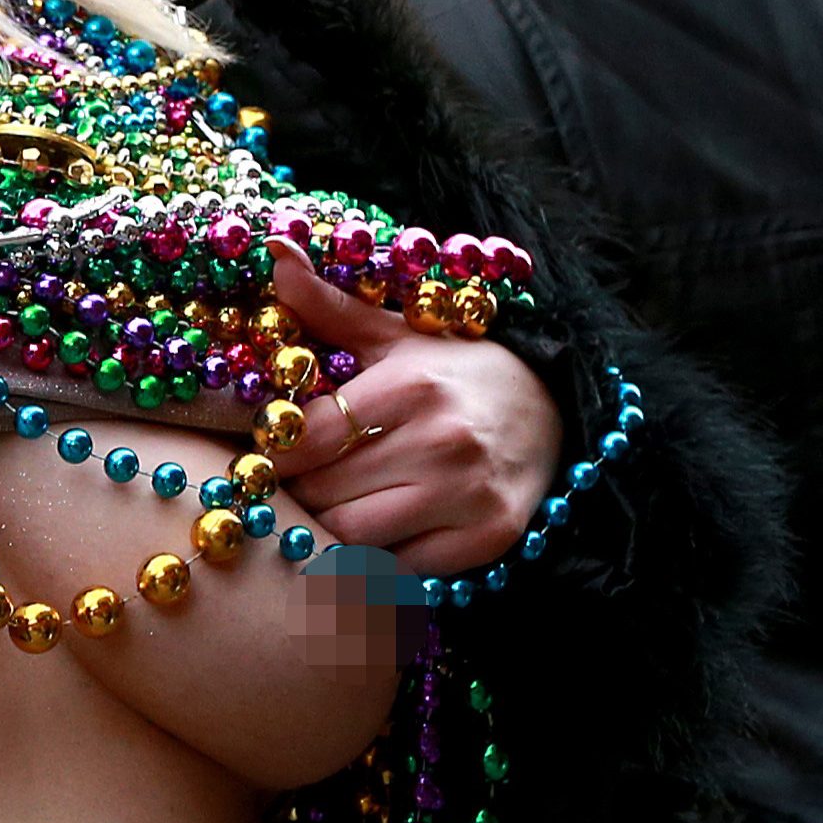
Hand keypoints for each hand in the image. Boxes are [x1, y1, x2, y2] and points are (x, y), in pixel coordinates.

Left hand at [262, 249, 556, 574]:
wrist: (554, 412)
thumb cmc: (456, 372)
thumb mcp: (398, 333)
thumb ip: (330, 306)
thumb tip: (275, 253)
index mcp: (413, 386)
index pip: (309, 437)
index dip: (276, 452)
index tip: (268, 453)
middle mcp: (443, 442)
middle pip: (324, 493)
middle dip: (296, 494)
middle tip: (289, 489)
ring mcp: (468, 496)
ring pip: (352, 538)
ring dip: (326, 532)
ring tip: (324, 513)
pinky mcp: (486, 540)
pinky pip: (397, 569)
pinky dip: (372, 561)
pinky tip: (371, 537)